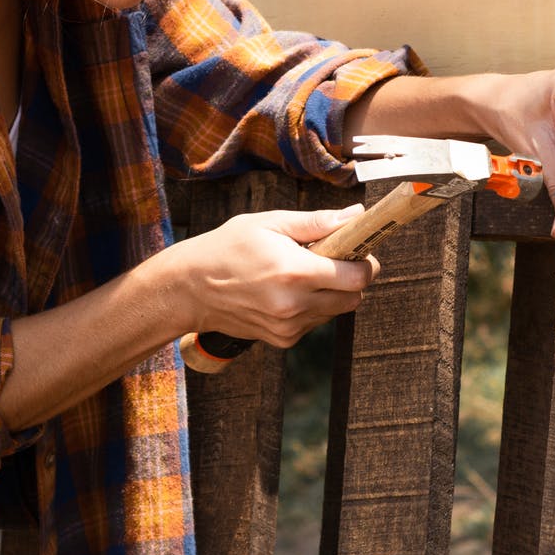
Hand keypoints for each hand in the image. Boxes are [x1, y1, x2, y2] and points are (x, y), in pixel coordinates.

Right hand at [168, 207, 380, 348]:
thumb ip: (317, 223)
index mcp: (294, 272)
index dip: (365, 262)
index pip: (357, 277)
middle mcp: (294, 305)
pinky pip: (315, 323)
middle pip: (354, 298)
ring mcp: (288, 327)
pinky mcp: (282, 340)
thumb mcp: (270, 224)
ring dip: (331, 293)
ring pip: (336, 312)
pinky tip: (287, 291)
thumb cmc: (227, 248)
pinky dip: (312, 307)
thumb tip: (356, 215)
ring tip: (302, 273)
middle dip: (352, 278)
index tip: (358, 250)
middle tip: (333, 259)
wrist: (189, 288)